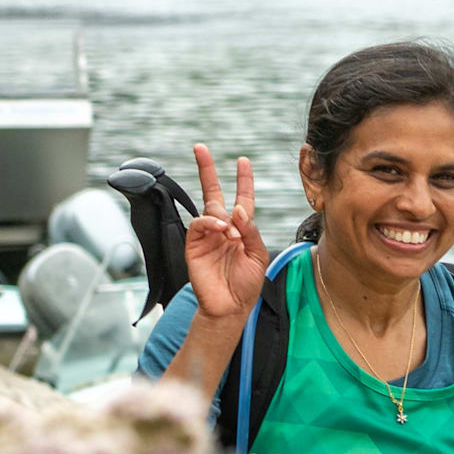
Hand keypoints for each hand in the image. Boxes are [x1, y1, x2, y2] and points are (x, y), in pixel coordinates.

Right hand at [181, 143, 269, 325]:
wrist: (231, 305)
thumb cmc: (247, 283)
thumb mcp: (258, 255)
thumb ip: (251, 232)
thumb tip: (238, 210)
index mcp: (241, 229)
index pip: (242, 199)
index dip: (243, 181)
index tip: (243, 161)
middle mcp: (222, 227)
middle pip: (213, 192)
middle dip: (207, 170)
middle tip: (200, 147)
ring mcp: (207, 235)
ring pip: (208, 209)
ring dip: (220, 215)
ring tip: (230, 233)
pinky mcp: (194, 244)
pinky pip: (198, 224)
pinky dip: (209, 223)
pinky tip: (220, 230)